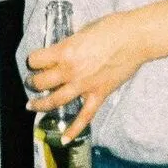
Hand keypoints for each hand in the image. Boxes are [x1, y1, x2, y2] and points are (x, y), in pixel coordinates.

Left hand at [25, 11, 146, 143]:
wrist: (135, 38)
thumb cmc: (111, 28)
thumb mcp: (82, 31)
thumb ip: (70, 45)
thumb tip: (62, 51)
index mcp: (64, 51)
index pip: (37, 60)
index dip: (34, 60)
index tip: (35, 61)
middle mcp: (70, 71)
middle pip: (41, 82)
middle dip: (33, 82)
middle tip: (32, 81)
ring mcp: (84, 85)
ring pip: (55, 100)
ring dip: (41, 104)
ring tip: (32, 105)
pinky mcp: (98, 95)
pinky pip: (84, 117)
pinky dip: (73, 130)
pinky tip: (63, 139)